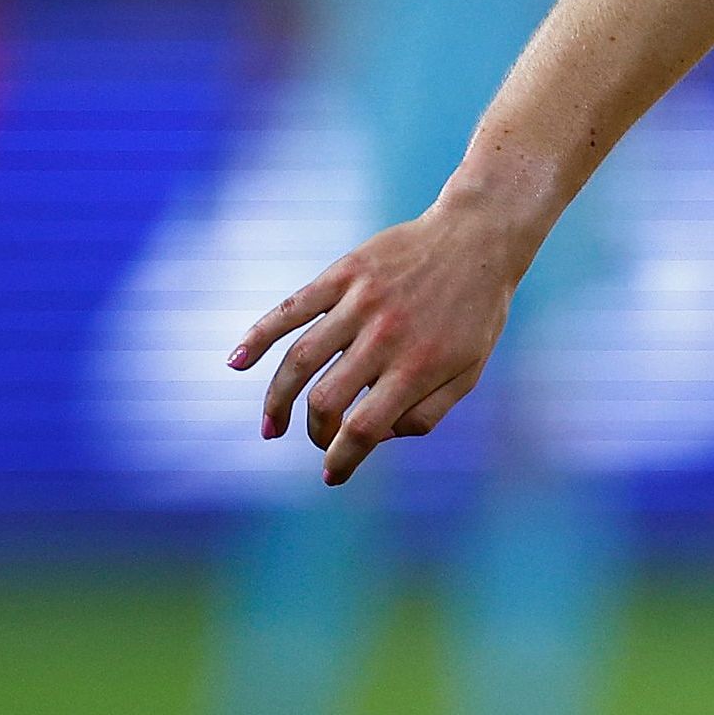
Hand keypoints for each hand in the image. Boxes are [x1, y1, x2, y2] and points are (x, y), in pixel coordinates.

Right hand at [228, 206, 522, 485]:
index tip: (332, 475)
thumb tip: (379, 438)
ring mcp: (361, 302)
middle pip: (327, 400)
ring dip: (276, 400)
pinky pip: (291, 309)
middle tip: (318, 441)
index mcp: (419, 367)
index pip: (366, 429)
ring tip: (270, 427)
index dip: (342, 460)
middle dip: (316, 433)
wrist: (477, 239)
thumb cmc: (475, 314)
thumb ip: (427, 414)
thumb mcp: (469, 373)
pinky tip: (235, 362)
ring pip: (301, 360)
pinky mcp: (344, 273)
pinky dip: (258, 336)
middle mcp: (386, 337)